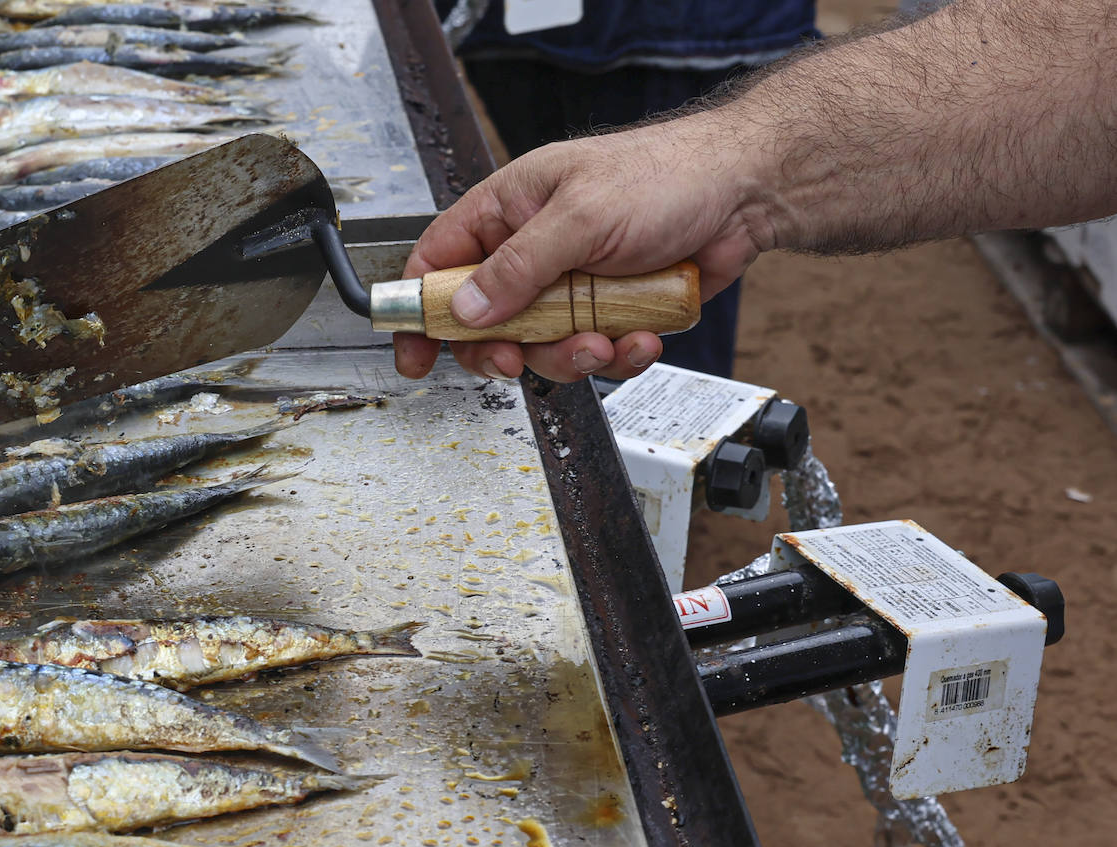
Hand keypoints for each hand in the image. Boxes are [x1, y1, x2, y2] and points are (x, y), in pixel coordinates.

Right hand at [394, 115, 771, 381]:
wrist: (743, 195)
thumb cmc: (665, 175)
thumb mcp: (580, 218)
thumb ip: (517, 267)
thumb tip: (465, 308)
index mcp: (508, 210)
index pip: (438, 262)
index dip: (418, 309)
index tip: (415, 354)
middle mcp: (533, 250)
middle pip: (486, 321)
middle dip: (506, 349)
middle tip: (518, 359)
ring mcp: (571, 285)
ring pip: (542, 347)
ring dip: (572, 355)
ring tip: (604, 339)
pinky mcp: (609, 311)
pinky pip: (594, 352)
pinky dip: (617, 353)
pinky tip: (640, 335)